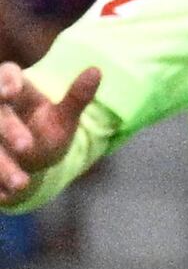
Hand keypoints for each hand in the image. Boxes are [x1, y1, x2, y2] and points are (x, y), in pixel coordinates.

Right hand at [0, 53, 93, 196]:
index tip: (12, 92)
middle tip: (28, 146)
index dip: (6, 82)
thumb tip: (97, 70)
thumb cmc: (45, 131)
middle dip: (8, 130)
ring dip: (1, 165)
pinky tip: (5, 197)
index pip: (6, 76)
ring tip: (20, 184)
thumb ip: (77, 97)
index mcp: (14, 90)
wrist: (29, 158)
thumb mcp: (64, 118)